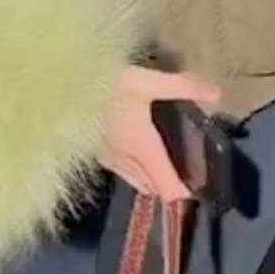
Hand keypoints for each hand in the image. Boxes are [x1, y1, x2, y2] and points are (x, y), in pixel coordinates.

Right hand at [99, 66, 221, 203]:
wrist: (56, 91)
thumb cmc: (102, 85)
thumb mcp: (145, 81)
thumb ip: (182, 87)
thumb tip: (218, 93)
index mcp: (142, 148)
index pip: (167, 187)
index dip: (185, 192)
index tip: (203, 186)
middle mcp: (125, 161)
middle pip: (153, 186)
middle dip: (171, 185)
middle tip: (191, 171)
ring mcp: (107, 160)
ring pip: (136, 180)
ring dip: (153, 178)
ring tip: (169, 162)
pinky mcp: (94, 154)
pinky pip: (122, 171)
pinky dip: (136, 170)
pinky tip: (139, 151)